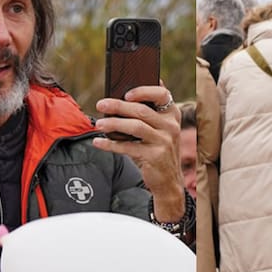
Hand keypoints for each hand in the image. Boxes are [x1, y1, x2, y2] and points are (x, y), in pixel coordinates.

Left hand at [94, 85, 185, 221]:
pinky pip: (128, 147)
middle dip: (118, 106)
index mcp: (172, 115)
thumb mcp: (160, 130)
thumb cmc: (157, 151)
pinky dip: (111, 144)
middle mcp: (171, 126)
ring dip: (114, 124)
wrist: (168, 181)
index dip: (144, 90)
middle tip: (100, 104)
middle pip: (142, 110)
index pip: (162, 94)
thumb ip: (148, 114)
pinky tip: (99, 142)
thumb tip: (121, 97)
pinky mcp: (155, 156)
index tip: (126, 93)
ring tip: (98, 124)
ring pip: (135, 126)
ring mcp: (164, 141)